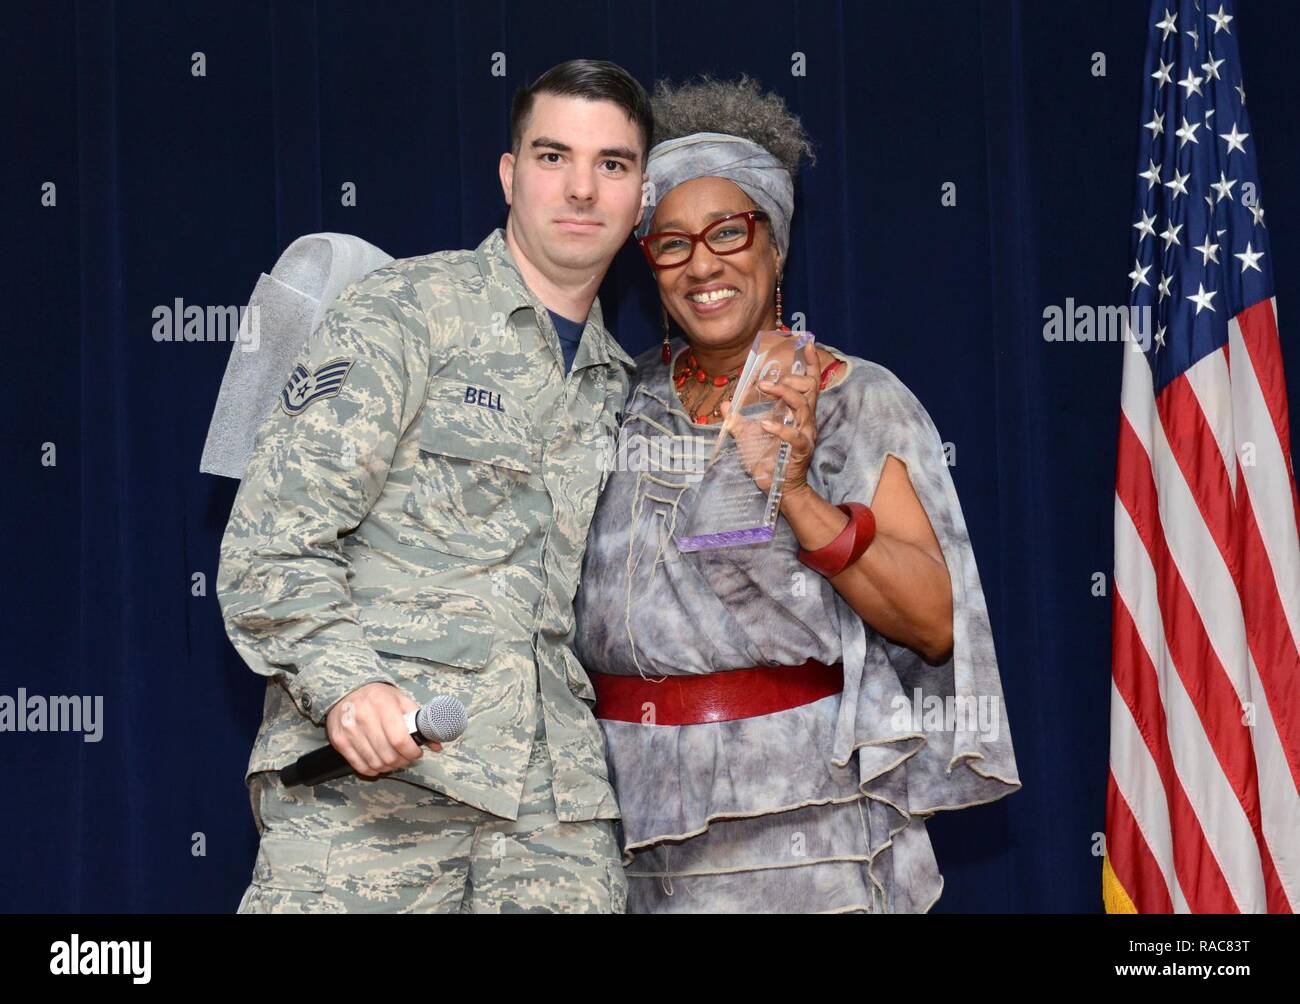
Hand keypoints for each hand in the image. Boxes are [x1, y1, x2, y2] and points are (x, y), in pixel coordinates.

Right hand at [324, 682, 438, 779]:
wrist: (347, 691)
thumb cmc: (378, 697)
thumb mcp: (401, 700)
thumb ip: (419, 721)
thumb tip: (437, 745)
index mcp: (382, 703)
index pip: (399, 739)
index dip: (411, 752)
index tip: (417, 753)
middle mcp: (363, 716)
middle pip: (388, 754)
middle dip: (402, 761)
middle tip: (406, 758)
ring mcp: (349, 730)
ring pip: (375, 763)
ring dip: (389, 767)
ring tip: (394, 760)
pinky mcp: (339, 741)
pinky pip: (359, 766)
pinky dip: (373, 770)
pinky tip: (379, 763)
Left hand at [720, 339, 819, 495]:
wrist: (777, 488)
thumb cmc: (767, 459)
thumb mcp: (748, 435)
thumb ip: (738, 418)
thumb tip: (725, 403)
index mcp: (797, 412)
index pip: (809, 383)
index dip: (811, 363)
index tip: (808, 343)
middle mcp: (804, 420)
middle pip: (809, 389)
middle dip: (790, 378)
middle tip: (767, 380)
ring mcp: (804, 434)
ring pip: (802, 406)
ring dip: (784, 393)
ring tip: (765, 387)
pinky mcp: (801, 451)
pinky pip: (794, 436)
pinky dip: (779, 429)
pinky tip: (764, 426)